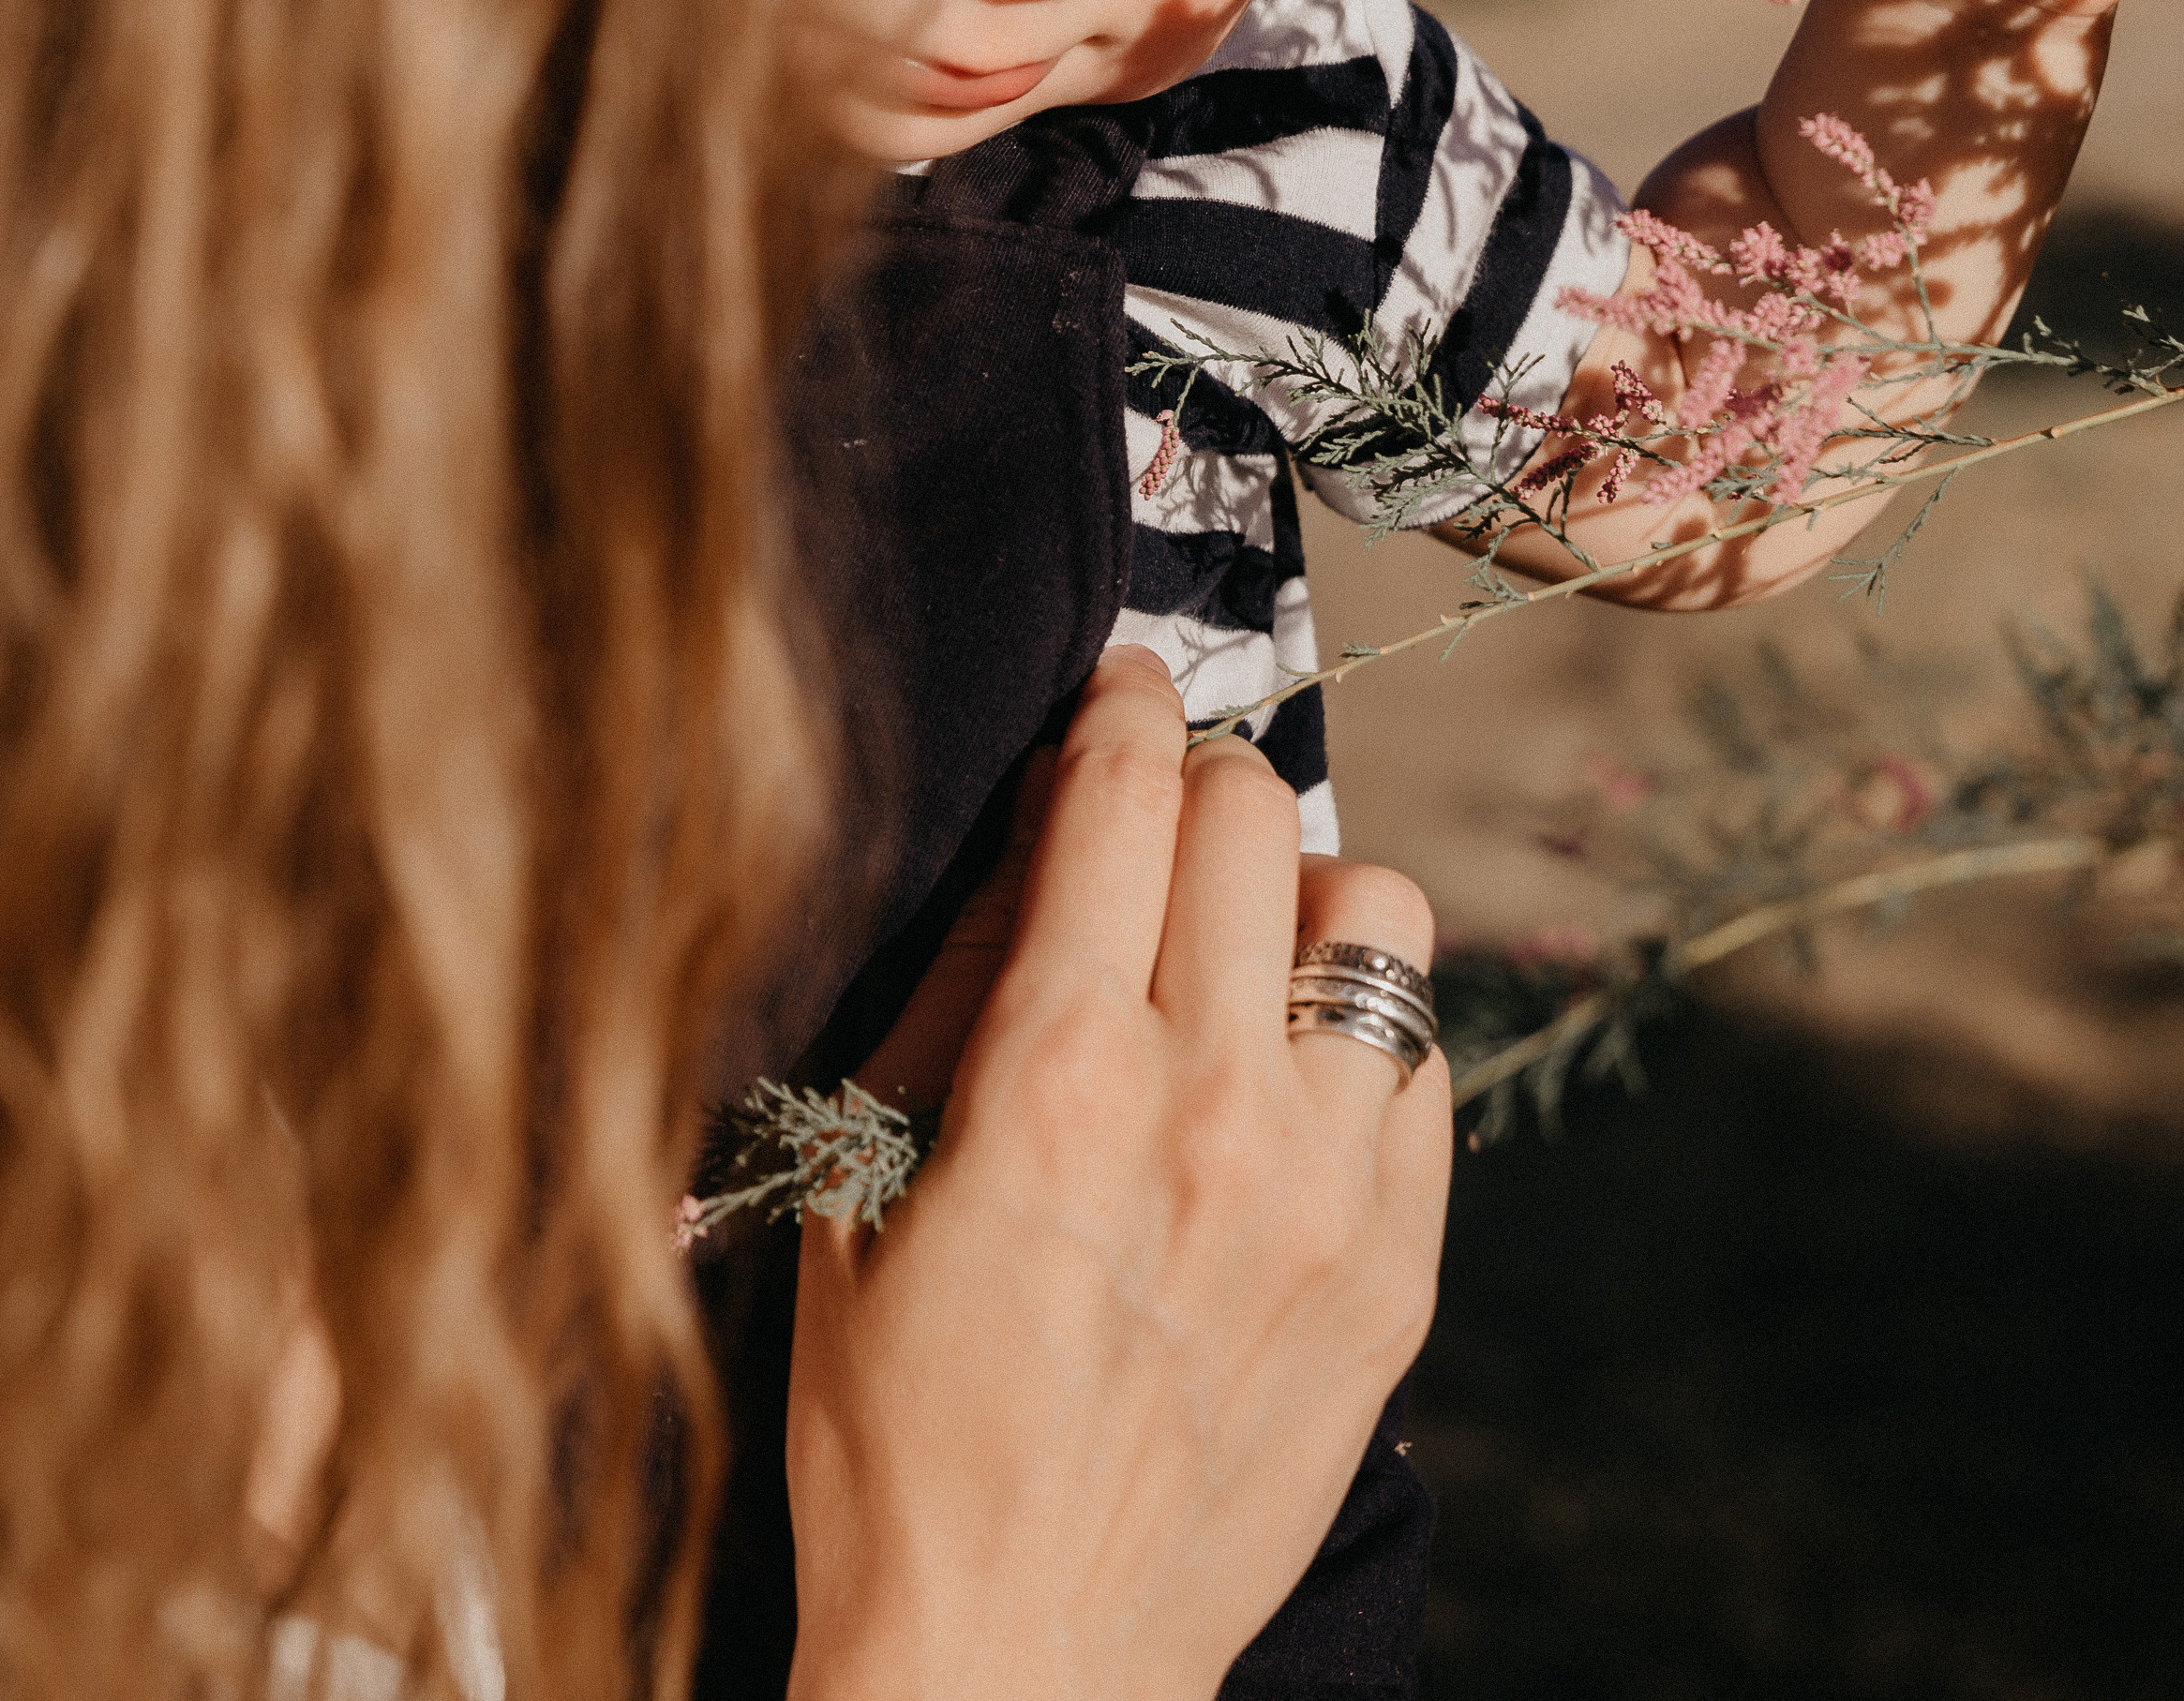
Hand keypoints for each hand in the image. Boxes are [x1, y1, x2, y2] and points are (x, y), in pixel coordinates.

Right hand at [783, 649, 1450, 1700]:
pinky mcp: (1398, 1276)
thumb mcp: (861, 1186)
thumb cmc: (898, 1437)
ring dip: (1301, 898)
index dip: (1117, 704)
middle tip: (1155, 822)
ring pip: (1380, 917)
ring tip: (1240, 955)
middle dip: (1197, 781)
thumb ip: (955, 990)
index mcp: (1058, 1083)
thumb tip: (1040, 833)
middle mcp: (1214, 1114)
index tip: (1116, 686)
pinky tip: (1288, 1083)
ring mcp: (1328, 1197)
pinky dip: (1361, 1035)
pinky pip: (1428, 1066)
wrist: (1016, 1664)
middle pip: (1259, 816)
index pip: (1123, 794)